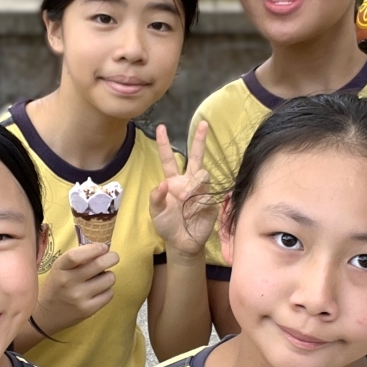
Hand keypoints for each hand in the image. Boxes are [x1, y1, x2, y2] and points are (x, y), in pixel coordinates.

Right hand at [35, 243, 119, 334]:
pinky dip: (107, 289)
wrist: (46, 314)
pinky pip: (109, 294)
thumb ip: (78, 258)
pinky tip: (100, 290)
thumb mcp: (60, 268)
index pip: (76, 255)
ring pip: (108, 279)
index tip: (104, 247)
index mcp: (60, 268)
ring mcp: (79, 298)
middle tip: (113, 257)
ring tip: (101, 278)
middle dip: (112, 257)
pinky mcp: (88, 310)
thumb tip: (103, 249)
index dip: (94, 249)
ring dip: (109, 275)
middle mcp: (68, 282)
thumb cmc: (56, 286)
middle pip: (98, 264)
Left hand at [149, 122, 217, 257]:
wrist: (182, 243)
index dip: (164, 144)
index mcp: (173, 181)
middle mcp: (188, 182)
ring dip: (193, 185)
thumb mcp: (155, 212)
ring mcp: (201, 191)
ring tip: (184, 199)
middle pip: (196, 157)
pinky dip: (198, 204)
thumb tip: (162, 184)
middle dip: (199, 140)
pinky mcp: (212, 202)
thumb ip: (155, 198)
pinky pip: (208, 196)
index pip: (168, 159)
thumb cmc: (167, 226)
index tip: (161, 127)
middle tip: (203, 123)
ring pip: (203, 175)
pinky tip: (193, 214)